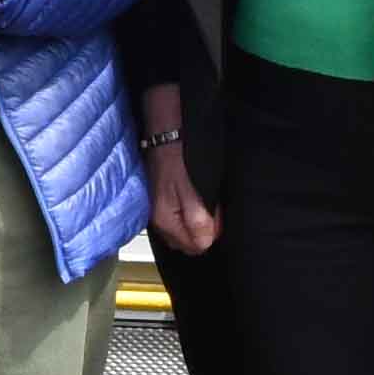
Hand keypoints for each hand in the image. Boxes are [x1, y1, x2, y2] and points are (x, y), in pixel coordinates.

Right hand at [142, 112, 218, 263]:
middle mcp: (157, 219)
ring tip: (204, 199)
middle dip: (203, 230)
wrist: (164, 128)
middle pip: (187, 241)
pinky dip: (189, 210)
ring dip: (196, 220)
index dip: (211, 233)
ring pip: (183, 229)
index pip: (195, 246)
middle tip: (212, 207)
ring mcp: (156, 209)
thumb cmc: (179, 154)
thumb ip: (199, 219)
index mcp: (165, 220)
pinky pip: (178, 216)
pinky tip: (194, 194)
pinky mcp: (159, 198)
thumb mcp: (194, 189)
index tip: (216, 214)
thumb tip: (206, 242)